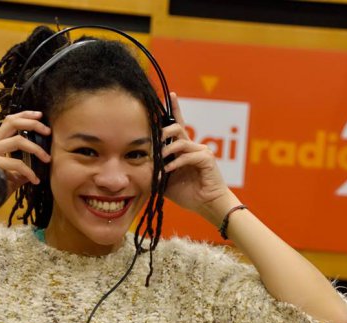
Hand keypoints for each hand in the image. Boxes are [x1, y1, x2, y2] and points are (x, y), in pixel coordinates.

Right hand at [0, 111, 50, 195]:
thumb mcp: (12, 172)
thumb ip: (24, 164)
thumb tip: (42, 161)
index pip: (9, 121)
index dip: (25, 115)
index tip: (40, 115)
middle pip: (12, 123)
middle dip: (33, 124)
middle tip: (48, 131)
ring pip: (18, 140)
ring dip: (36, 149)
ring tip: (47, 159)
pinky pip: (17, 163)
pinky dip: (29, 171)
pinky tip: (35, 179)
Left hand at [162, 93, 238, 223]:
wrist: (207, 205)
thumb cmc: (188, 193)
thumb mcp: (166, 180)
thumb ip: (156, 170)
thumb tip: (139, 164)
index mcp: (184, 149)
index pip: (177, 126)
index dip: (174, 109)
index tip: (170, 94)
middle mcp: (193, 146)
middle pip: (176, 128)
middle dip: (163, 131)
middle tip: (153, 139)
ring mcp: (201, 151)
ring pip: (180, 141)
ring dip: (166, 150)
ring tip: (160, 161)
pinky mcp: (206, 159)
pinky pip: (187, 155)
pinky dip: (176, 163)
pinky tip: (169, 170)